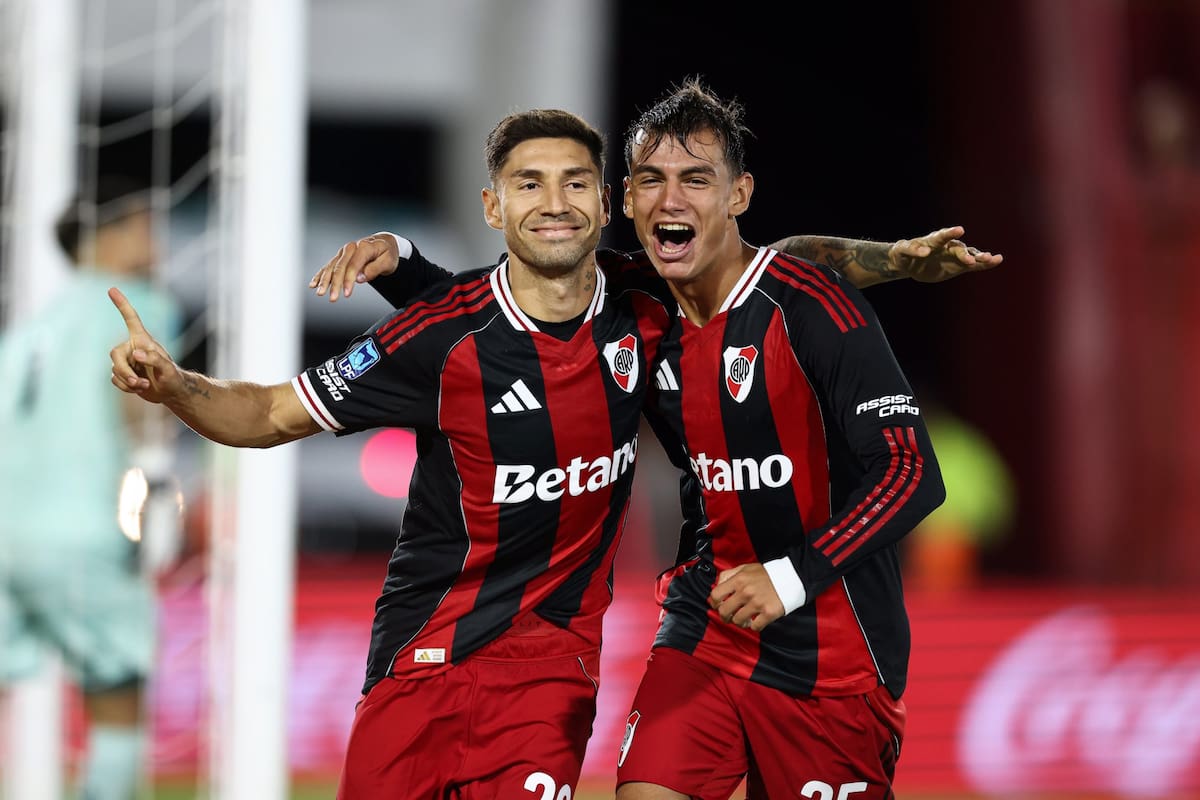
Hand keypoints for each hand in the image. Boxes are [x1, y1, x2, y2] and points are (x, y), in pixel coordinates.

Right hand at [108, 287, 185, 403]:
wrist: (171, 393)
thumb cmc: (174, 378)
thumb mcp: (168, 369)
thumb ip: (154, 359)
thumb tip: (136, 354)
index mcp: (143, 340)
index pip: (131, 319)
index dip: (122, 304)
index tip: (112, 289)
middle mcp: (132, 348)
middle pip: (115, 354)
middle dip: (124, 370)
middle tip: (137, 382)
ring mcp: (127, 361)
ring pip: (114, 369)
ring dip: (128, 381)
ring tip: (145, 385)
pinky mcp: (123, 374)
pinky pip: (115, 380)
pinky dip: (126, 387)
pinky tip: (139, 388)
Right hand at [309, 233, 400, 300]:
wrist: (385, 242)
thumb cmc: (387, 252)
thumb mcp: (388, 261)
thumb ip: (374, 269)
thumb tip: (360, 278)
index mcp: (364, 247)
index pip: (353, 266)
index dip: (348, 281)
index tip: (347, 294)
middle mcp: (351, 248)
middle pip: (339, 267)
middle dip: (334, 284)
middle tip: (332, 297)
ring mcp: (344, 252)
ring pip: (331, 267)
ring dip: (325, 281)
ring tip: (320, 293)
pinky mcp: (340, 257)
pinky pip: (328, 266)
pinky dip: (320, 275)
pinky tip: (314, 284)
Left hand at [708, 563, 784, 631]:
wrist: (790, 577)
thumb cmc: (766, 574)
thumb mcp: (745, 568)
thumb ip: (729, 575)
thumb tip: (717, 586)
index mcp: (738, 580)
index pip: (716, 595)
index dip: (714, 603)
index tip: (718, 605)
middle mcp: (746, 592)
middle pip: (724, 611)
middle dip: (724, 616)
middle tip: (729, 616)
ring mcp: (757, 603)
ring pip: (737, 621)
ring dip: (739, 622)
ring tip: (744, 618)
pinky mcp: (768, 613)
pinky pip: (754, 627)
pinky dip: (754, 626)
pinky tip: (756, 620)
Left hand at [889, 226, 1002, 282]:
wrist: (909, 263)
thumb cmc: (903, 253)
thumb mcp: (903, 251)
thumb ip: (912, 250)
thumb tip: (924, 252)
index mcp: (933, 240)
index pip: (943, 236)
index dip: (951, 233)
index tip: (959, 230)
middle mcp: (947, 246)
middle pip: (958, 249)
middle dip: (965, 254)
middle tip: (971, 260)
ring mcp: (954, 255)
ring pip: (970, 255)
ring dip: (980, 257)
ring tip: (992, 258)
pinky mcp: (959, 266)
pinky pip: (974, 265)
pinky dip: (984, 264)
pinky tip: (997, 261)